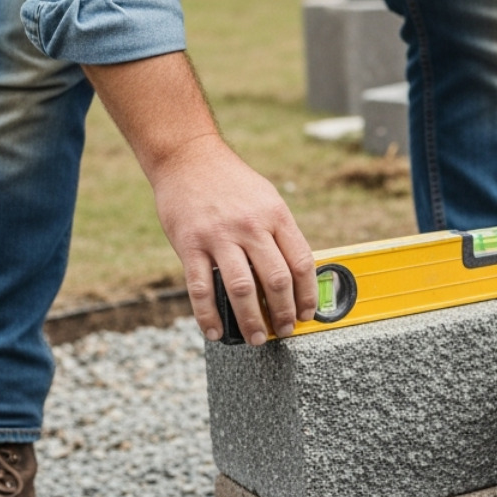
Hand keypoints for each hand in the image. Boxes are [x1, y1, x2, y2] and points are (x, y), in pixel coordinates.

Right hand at [150, 135, 317, 344]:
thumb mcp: (266, 199)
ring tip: (256, 338)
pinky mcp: (190, 244)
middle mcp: (251, 226)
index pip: (302, 262)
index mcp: (276, 215)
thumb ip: (279, 233)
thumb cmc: (231, 182)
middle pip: (277, 279)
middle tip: (285, 331)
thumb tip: (295, 274)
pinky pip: (201, 288)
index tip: (308, 313)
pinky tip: (215, 332)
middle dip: (284, 312)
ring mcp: (219, 236)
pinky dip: (209, 316)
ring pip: (242, 289)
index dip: (308, 294)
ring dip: (252, 320)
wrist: (188, 157)